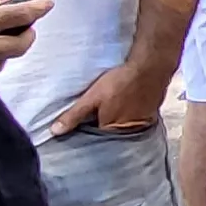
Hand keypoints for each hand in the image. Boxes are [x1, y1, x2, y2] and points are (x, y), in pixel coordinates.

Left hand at [39, 58, 170, 137]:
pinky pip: (137, 123)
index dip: (88, 132)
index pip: (95, 138)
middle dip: (103, 130)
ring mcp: (141, 125)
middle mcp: (127, 132)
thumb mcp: (92, 97)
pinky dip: (132, 118)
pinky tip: (129, 109)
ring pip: (125, 129)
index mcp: (110, 130)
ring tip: (114, 113)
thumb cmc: (119, 82)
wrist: (150, 67)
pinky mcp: (150, 117)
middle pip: (111, 135)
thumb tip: (54, 132)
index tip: (83, 127)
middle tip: (98, 118)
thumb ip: (74, 115)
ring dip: (119, 124)